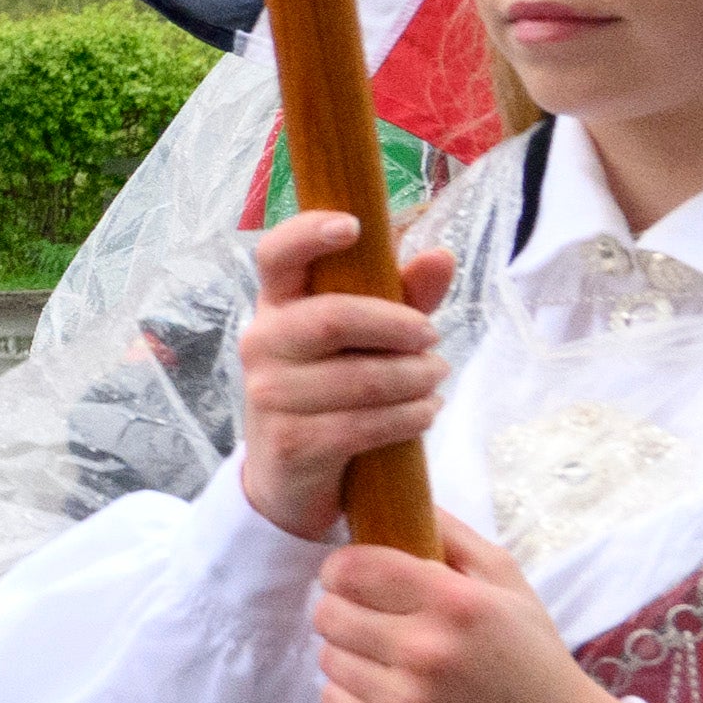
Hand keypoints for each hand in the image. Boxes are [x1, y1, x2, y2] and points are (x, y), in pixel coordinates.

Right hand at [220, 206, 446, 542]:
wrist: (288, 476)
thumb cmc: (331, 390)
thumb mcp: (363, 338)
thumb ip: (401, 296)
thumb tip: (441, 256)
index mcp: (276, 305)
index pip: (275, 255)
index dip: (307, 233)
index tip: (353, 226)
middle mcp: (261, 343)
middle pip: (332, 319)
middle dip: (398, 327)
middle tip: (432, 337)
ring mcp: (270, 395)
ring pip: (360, 378)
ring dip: (416, 379)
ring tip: (435, 380)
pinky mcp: (292, 443)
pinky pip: (364, 425)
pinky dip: (410, 417)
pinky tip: (426, 412)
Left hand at [308, 516, 624, 702]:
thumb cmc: (532, 657)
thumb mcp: (508, 583)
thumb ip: (453, 535)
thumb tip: (400, 494)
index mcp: (454, 602)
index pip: (351, 568)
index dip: (343, 568)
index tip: (355, 575)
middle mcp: (426, 650)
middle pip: (328, 613)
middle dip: (341, 608)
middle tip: (370, 616)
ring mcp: (408, 701)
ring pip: (328, 658)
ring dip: (348, 653)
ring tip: (385, 657)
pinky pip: (332, 702)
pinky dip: (349, 695)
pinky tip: (385, 691)